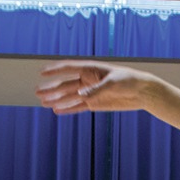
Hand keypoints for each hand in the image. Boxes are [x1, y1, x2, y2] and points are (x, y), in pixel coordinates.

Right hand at [37, 60, 153, 114]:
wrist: (142, 92)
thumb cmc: (129, 81)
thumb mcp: (113, 83)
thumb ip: (96, 89)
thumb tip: (80, 95)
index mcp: (91, 69)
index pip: (68, 68)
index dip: (55, 70)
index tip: (42, 72)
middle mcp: (88, 80)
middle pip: (65, 84)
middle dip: (51, 88)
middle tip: (37, 91)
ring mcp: (90, 92)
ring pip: (69, 96)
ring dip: (56, 100)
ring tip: (43, 102)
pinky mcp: (95, 103)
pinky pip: (78, 106)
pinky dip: (68, 109)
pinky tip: (57, 110)